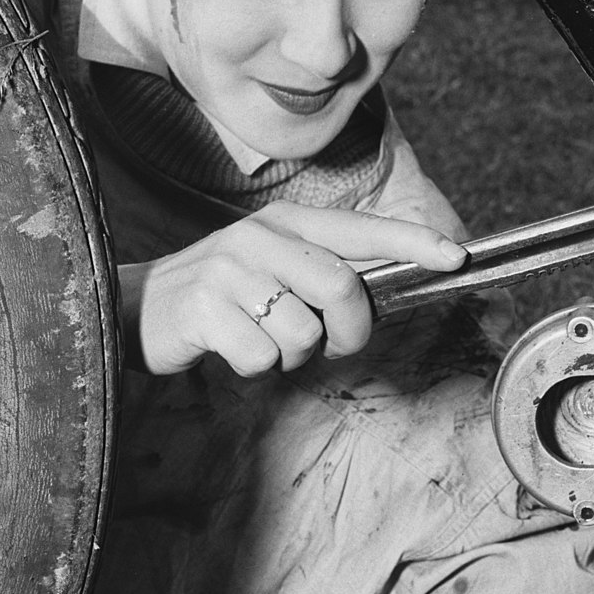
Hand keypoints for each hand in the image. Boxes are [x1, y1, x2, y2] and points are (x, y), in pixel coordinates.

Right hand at [118, 202, 466, 375]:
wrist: (135, 308)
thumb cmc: (221, 297)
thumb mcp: (272, 270)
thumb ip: (322, 277)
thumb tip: (379, 301)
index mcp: (285, 225)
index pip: (363, 229)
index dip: (414, 243)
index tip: (458, 257)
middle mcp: (260, 238)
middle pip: (343, 287)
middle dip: (350, 329)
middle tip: (330, 343)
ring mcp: (229, 271)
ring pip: (304, 332)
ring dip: (292, 355)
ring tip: (261, 340)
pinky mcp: (203, 309)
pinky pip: (262, 357)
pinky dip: (255, 368)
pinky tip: (230, 349)